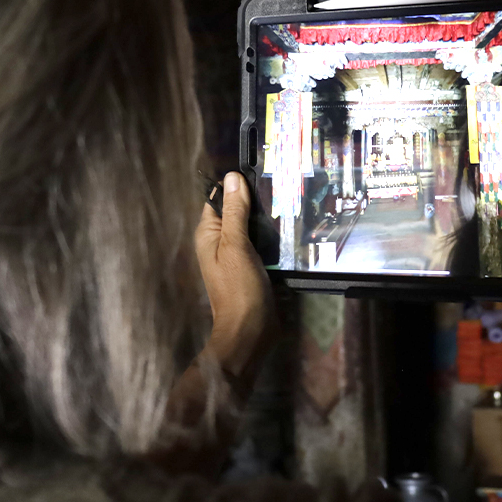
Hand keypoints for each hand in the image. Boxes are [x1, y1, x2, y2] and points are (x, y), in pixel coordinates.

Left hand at [193, 172, 274, 385]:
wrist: (250, 331)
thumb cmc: (238, 287)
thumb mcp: (236, 245)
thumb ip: (235, 212)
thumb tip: (232, 176)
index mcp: (208, 233)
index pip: (218, 197)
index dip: (236, 185)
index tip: (262, 171)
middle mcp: (220, 241)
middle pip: (238, 210)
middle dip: (257, 200)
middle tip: (284, 184)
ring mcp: (237, 254)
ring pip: (253, 226)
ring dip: (269, 218)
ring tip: (292, 201)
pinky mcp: (254, 266)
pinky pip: (263, 243)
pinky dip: (274, 236)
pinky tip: (292, 227)